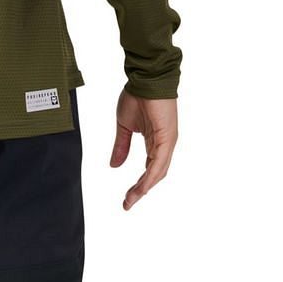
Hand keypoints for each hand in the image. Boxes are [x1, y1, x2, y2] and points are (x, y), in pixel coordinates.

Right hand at [110, 91, 177, 210]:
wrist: (144, 77)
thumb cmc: (137, 96)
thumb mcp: (124, 127)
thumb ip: (121, 147)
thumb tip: (114, 166)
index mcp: (155, 142)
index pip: (149, 170)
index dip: (138, 186)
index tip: (126, 199)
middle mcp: (164, 144)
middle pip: (154, 175)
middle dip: (140, 191)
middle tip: (127, 204)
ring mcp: (167, 141)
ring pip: (158, 172)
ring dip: (144, 188)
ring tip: (131, 199)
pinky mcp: (167, 137)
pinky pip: (159, 162)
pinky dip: (150, 176)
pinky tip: (142, 188)